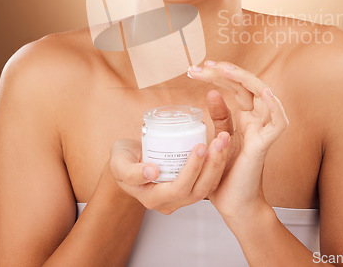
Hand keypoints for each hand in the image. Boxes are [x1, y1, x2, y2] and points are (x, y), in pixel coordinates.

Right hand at [109, 134, 229, 214]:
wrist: (127, 159)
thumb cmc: (122, 159)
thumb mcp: (119, 163)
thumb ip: (131, 171)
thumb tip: (152, 173)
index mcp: (152, 199)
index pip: (179, 188)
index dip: (192, 170)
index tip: (199, 147)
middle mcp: (169, 202)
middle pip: (197, 190)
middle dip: (211, 165)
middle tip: (218, 141)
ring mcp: (180, 197)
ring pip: (206, 187)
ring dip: (218, 164)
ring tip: (223, 140)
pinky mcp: (188, 186)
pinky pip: (207, 180)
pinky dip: (216, 164)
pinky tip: (221, 145)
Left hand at [187, 60, 287, 216]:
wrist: (233, 203)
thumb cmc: (226, 173)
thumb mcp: (218, 138)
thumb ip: (219, 116)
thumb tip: (211, 92)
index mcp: (246, 116)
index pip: (235, 86)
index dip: (218, 73)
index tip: (195, 69)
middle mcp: (257, 119)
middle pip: (247, 85)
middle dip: (225, 71)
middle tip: (203, 65)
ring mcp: (263, 130)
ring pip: (264, 95)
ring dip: (246, 80)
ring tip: (225, 69)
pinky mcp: (265, 146)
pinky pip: (278, 124)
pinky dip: (275, 107)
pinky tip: (264, 93)